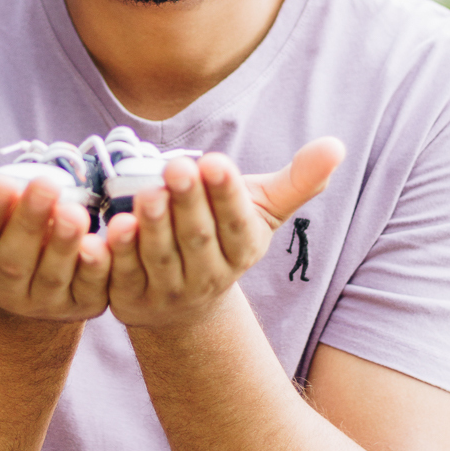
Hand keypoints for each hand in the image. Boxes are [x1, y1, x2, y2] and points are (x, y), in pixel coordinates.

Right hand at [0, 150, 110, 322]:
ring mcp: (46, 300)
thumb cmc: (1, 223)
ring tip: (75, 211)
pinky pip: (94, 287)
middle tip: (45, 185)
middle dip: (30, 222)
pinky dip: (100, 267)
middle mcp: (7, 288)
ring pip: (55, 274)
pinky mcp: (84, 303)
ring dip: (65, 245)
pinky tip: (106, 241)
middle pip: (16, 258)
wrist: (40, 266)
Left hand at [105, 138, 343, 329]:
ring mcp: (168, 291)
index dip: (226, 194)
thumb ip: (297, 180)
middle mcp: (209, 277)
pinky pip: (121, 276)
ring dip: (154, 226)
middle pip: (198, 238)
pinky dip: (116, 254)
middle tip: (178, 166)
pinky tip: (111, 227)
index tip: (216, 161)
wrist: (184, 305)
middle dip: (188, 203)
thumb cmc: (222, 238)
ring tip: (148, 192)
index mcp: (242, 249)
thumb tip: (338, 145)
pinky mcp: (130, 299)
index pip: (236, 222)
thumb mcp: (260, 210)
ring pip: (160, 257)